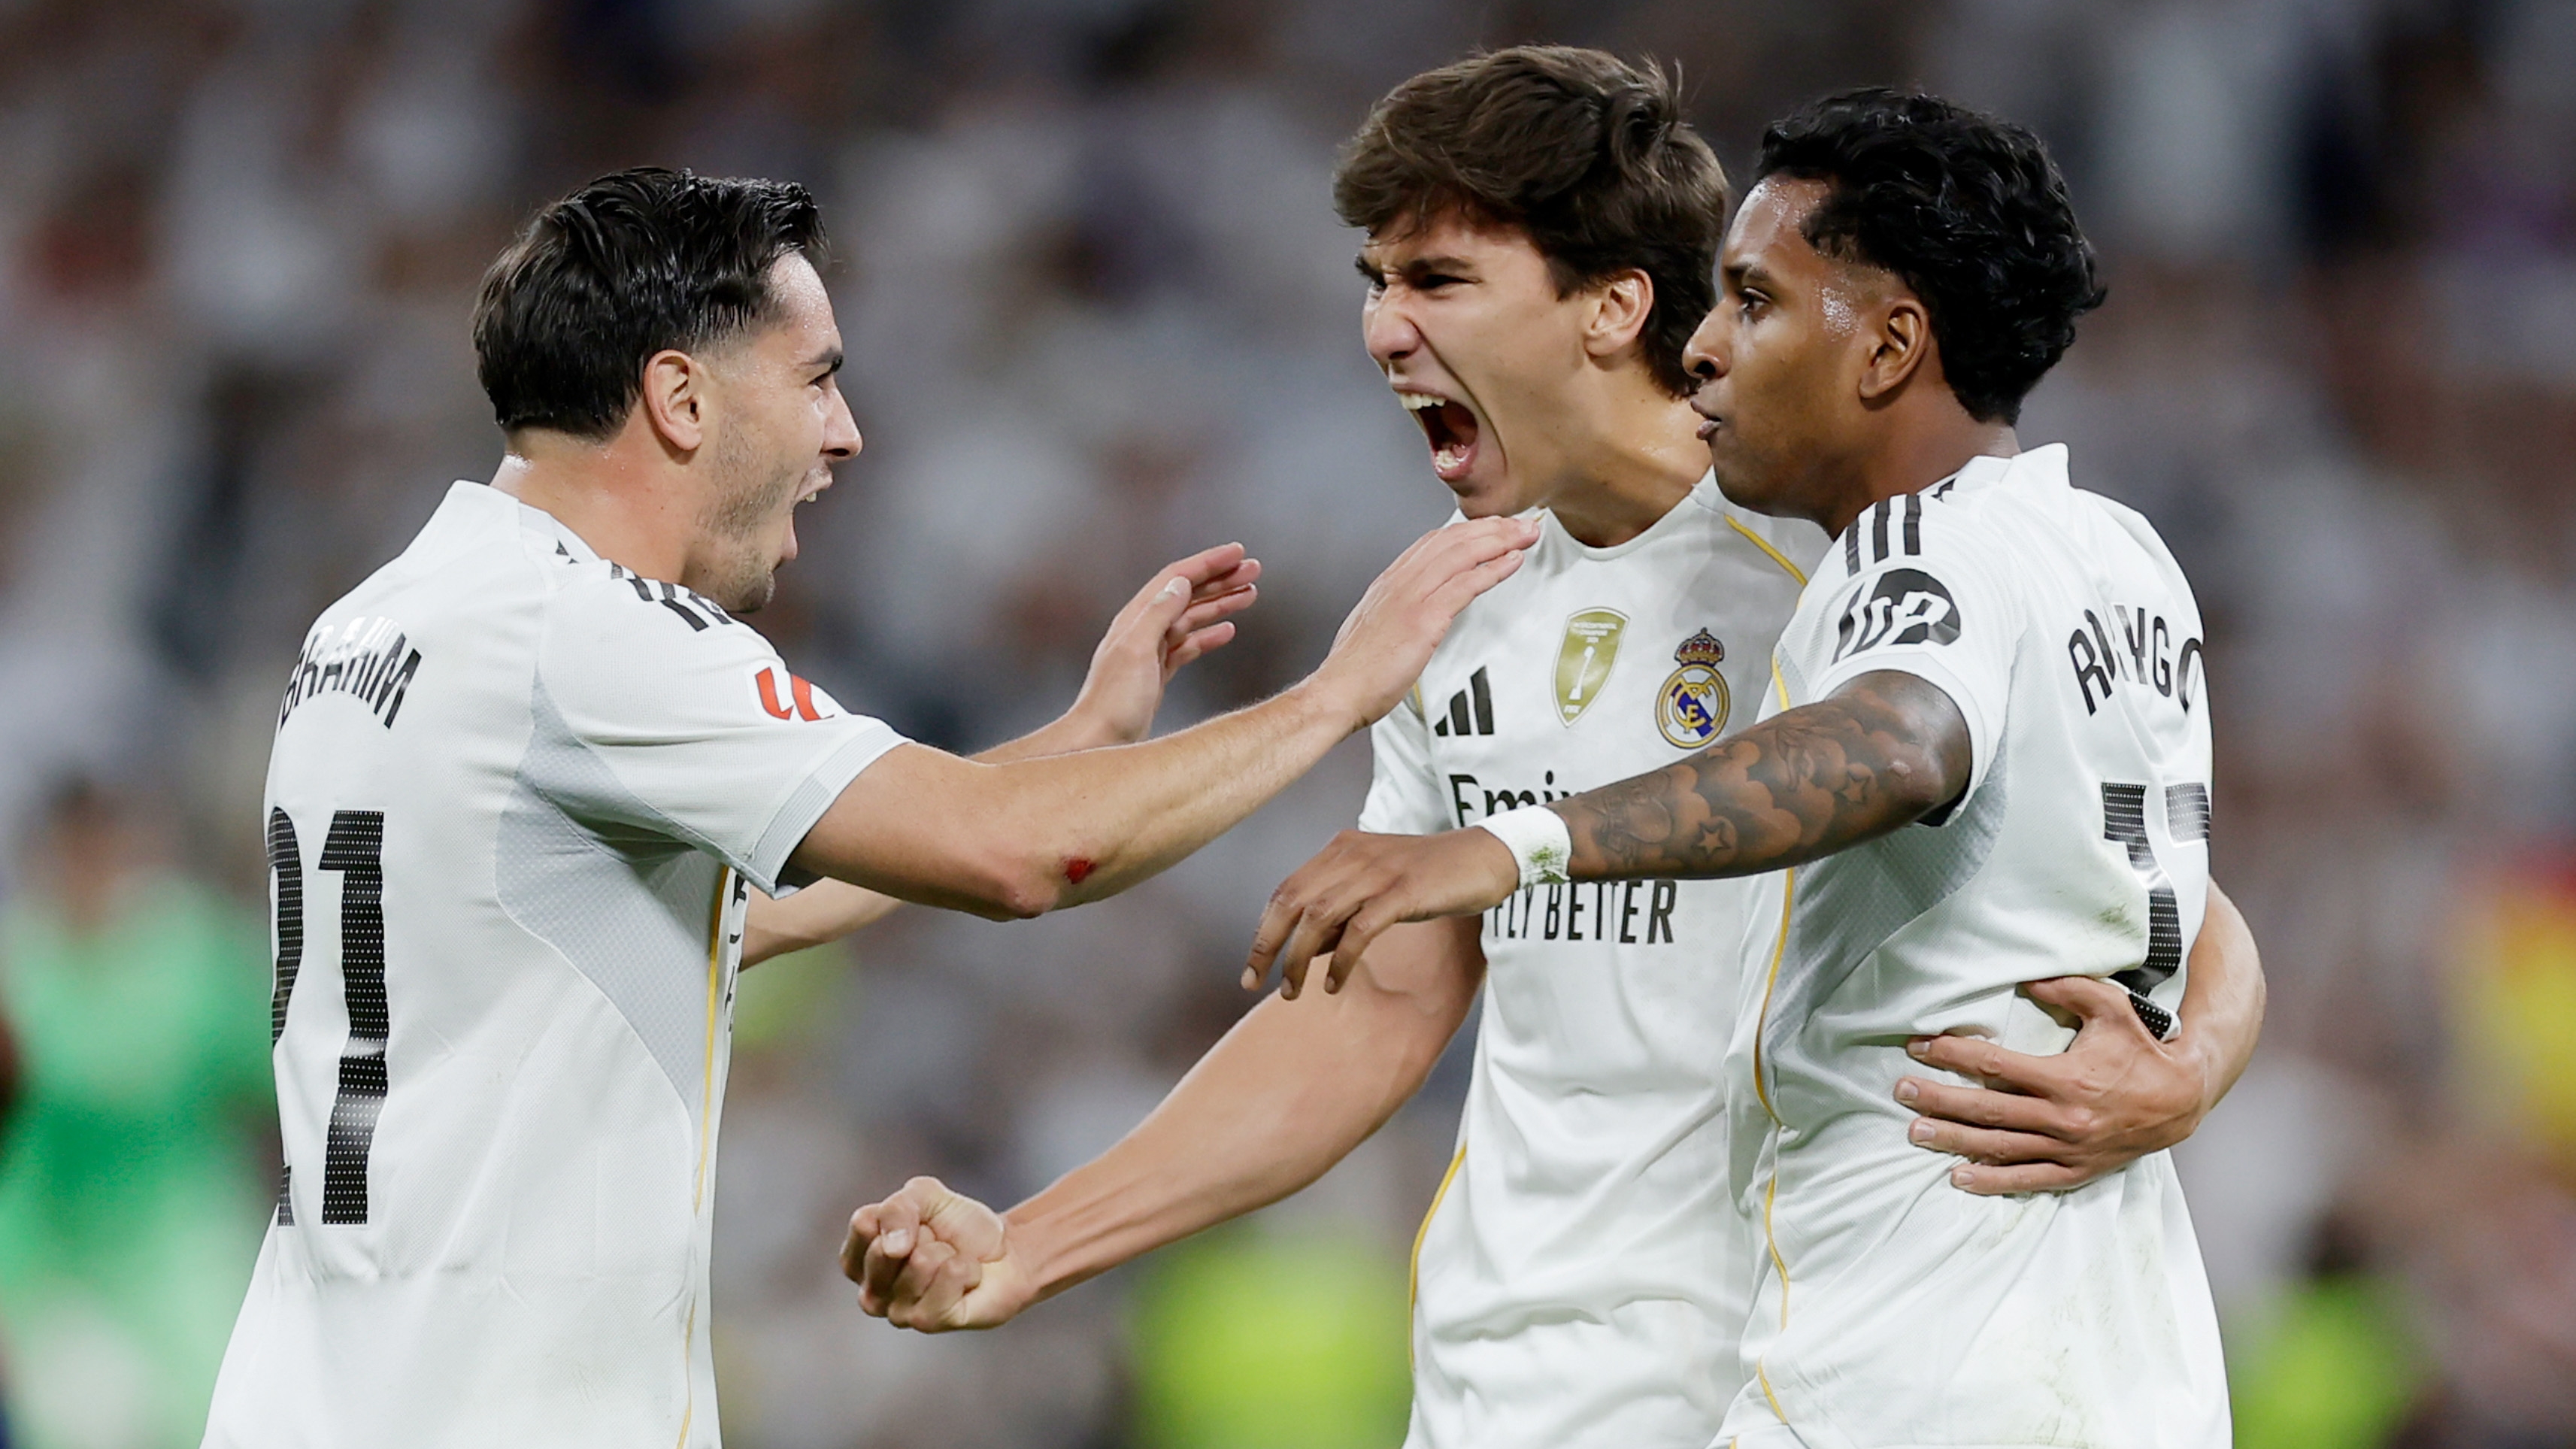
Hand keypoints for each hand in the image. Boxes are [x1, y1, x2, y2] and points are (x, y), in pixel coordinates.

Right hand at [842, 1176, 1034, 1331]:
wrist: (1005, 1251)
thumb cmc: (959, 1227)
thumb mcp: (923, 1197)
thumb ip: (897, 1208)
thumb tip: (892, 1247)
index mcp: (859, 1260)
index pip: (864, 1224)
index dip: (901, 1213)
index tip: (919, 1221)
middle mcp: (871, 1293)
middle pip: (886, 1248)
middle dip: (924, 1234)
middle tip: (937, 1244)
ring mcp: (897, 1312)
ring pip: (921, 1262)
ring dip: (948, 1253)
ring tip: (952, 1262)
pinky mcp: (928, 1322)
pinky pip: (948, 1277)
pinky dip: (966, 1267)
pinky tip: (966, 1278)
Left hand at [1064, 544, 1262, 746]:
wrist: (1099, 742)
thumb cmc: (1113, 702)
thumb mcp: (1136, 651)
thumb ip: (1158, 615)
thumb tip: (1180, 583)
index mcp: (1137, 619)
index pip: (1177, 578)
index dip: (1208, 563)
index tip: (1238, 553)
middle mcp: (1143, 630)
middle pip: (1187, 594)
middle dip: (1221, 579)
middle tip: (1254, 570)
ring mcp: (1151, 652)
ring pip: (1192, 618)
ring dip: (1221, 603)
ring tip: (1250, 593)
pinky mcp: (1158, 674)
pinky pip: (1188, 645)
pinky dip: (1209, 635)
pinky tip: (1228, 631)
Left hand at [1245, 828, 1518, 998]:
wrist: (1487, 856)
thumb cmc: (1431, 876)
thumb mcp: (1377, 888)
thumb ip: (1341, 913)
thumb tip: (1303, 952)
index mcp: (1341, 850)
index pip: (1286, 890)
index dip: (1263, 929)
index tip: (1251, 966)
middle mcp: (1352, 855)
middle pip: (1291, 901)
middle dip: (1266, 945)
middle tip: (1253, 983)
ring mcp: (1378, 872)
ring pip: (1319, 916)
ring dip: (1299, 959)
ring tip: (1293, 992)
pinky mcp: (1403, 891)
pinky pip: (1360, 929)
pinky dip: (1340, 960)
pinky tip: (1334, 985)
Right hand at [1307, 517, 1537, 728]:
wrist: (1339, 691)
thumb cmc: (1356, 671)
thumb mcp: (1375, 629)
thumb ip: (1396, 613)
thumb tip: (1415, 614)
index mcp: (1389, 583)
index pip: (1432, 542)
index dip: (1467, 530)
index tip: (1492, 528)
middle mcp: (1400, 581)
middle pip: (1452, 539)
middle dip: (1491, 527)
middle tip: (1521, 524)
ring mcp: (1411, 597)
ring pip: (1462, 554)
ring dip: (1500, 540)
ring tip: (1526, 534)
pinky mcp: (1423, 618)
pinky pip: (1465, 584)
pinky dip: (1493, 568)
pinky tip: (1512, 561)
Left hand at [1894, 975, 2212, 1194]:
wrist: (2183, 1099)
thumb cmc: (2143, 1047)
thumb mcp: (2111, 1008)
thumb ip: (2067, 990)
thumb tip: (2024, 980)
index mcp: (2067, 1077)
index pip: (1996, 1066)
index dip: (1953, 1056)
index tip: (1918, 1047)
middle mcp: (2063, 1117)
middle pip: (1988, 1110)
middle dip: (1940, 1101)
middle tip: (1902, 1092)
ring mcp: (2068, 1149)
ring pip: (2001, 1147)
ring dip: (1954, 1141)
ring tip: (1915, 1133)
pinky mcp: (2076, 1170)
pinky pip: (2028, 1179)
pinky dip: (1992, 1181)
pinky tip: (1959, 1178)